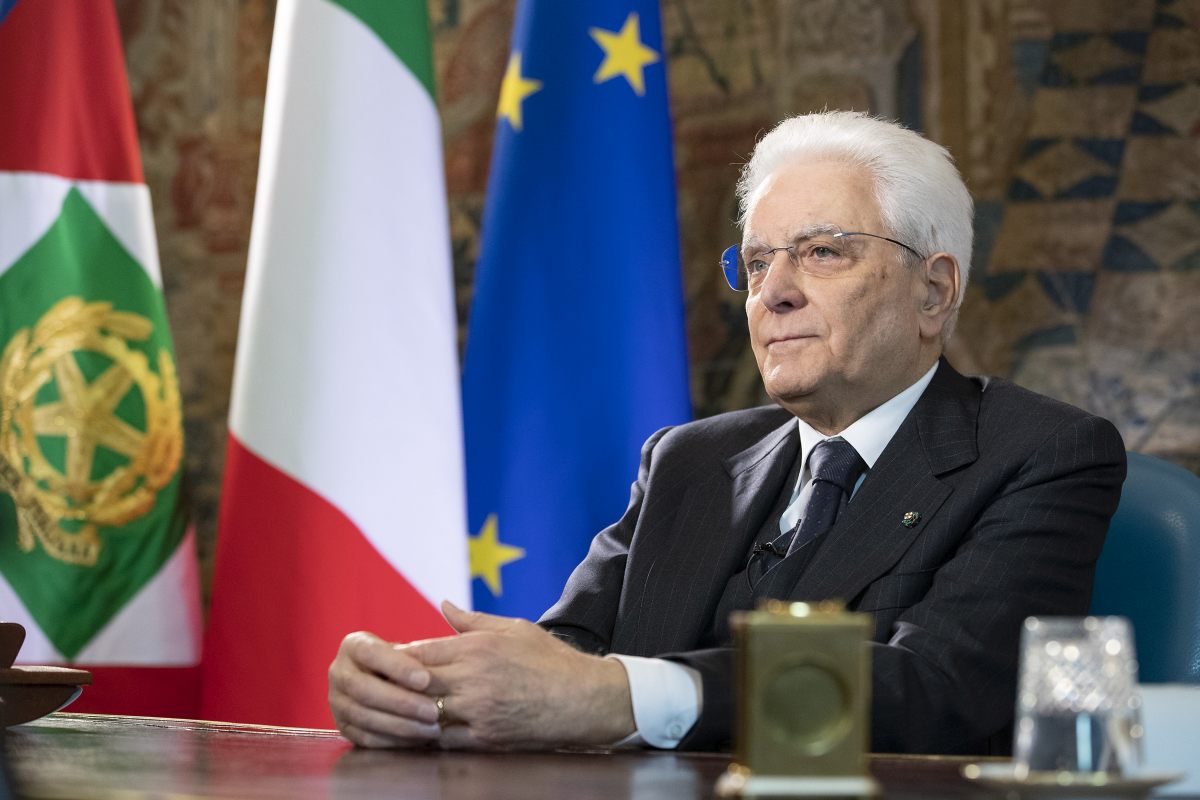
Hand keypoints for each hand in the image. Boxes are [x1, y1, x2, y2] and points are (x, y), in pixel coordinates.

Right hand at [328, 631, 442, 747]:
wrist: (385, 680)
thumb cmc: (404, 661)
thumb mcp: (408, 650)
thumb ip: (418, 654)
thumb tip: (434, 668)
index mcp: (353, 646)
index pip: (371, 653)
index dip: (397, 667)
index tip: (426, 679)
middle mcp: (338, 672)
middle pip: (364, 689)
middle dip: (401, 702)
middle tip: (433, 712)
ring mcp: (336, 701)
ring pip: (364, 716)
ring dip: (400, 726)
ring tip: (431, 729)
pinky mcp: (343, 727)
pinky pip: (365, 738)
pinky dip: (393, 741)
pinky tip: (418, 739)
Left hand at [408, 601, 635, 748]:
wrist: (584, 699)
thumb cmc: (551, 660)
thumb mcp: (515, 628)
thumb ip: (473, 621)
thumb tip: (443, 604)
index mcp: (478, 648)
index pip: (421, 652)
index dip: (400, 656)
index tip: (390, 659)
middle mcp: (474, 679)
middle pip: (416, 683)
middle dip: (398, 684)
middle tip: (385, 685)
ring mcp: (478, 711)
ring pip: (424, 713)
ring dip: (411, 711)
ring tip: (398, 708)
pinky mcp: (485, 738)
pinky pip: (444, 739)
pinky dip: (431, 734)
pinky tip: (424, 729)